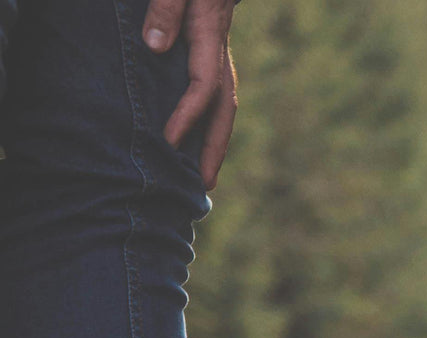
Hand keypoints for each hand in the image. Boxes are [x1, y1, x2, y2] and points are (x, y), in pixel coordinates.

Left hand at [143, 0, 237, 189]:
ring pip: (223, 109)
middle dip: (215, 149)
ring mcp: (219, 58)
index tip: (168, 141)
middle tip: (204, 184)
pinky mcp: (211, 57)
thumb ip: (165, 9)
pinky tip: (197, 145)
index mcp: (209, 38)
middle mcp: (220, 55)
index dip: (188, 115)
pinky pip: (215, 99)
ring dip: (216, 144)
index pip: (204, 86)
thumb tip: (155, 44)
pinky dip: (210, 126)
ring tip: (204, 178)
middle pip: (224, 110)